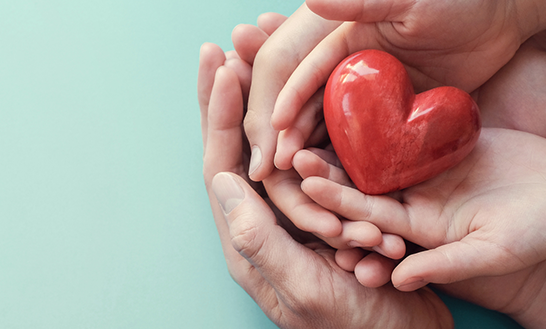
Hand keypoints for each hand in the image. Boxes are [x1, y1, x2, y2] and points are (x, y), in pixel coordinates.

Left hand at [199, 41, 452, 328]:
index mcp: (250, 243)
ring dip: (267, 103)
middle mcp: (265, 226)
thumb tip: (223, 184)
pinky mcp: (325, 217)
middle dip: (234, 96)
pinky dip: (306, 127)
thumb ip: (262, 243)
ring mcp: (294, 219)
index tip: (222, 64)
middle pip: (240, 148)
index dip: (220, 113)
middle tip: (233, 44)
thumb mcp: (306, 291)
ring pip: (273, 148)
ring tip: (262, 59)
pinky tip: (307, 97)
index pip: (222, 165)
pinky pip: (310, 164)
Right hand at [246, 0, 545, 178]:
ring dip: (318, 158)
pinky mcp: (398, 120)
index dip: (286, 99)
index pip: (302, 72)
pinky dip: (355, 168)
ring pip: (334, 134)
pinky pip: (370, 148)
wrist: (503, 14)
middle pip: (308, 109)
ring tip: (305, 185)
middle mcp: (350, 74)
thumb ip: (358, 2)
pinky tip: (347, 191)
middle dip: (290, 136)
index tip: (272, 127)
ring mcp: (373, 100)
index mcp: (342, 42)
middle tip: (277, 168)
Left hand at [295, 25, 545, 289]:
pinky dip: (384, 120)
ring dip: (348, 145)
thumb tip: (401, 280)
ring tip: (314, 127)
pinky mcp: (440, 144)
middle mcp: (414, 201)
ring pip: (379, 155)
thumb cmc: (538, 234)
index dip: (339, 203)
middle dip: (330, 174)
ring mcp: (426, 171)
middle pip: (365, 186)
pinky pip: (407, 130)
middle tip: (294, 156)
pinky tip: (357, 103)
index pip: (370, 217)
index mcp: (418, 230)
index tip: (307, 188)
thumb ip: (447, 264)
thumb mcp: (494, 253)